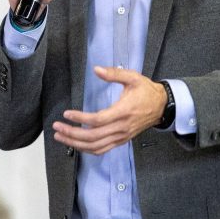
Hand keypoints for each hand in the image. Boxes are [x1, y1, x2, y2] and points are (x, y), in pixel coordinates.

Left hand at [52, 66, 166, 154]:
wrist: (162, 106)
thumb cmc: (146, 91)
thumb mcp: (133, 77)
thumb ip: (114, 73)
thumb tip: (96, 69)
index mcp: (123, 111)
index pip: (98, 120)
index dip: (80, 118)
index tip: (67, 114)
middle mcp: (122, 127)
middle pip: (93, 136)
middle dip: (72, 133)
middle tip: (57, 127)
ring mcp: (122, 136)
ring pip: (96, 146)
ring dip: (76, 144)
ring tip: (61, 137)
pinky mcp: (122, 141)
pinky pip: (102, 149)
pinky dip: (87, 149)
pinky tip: (76, 144)